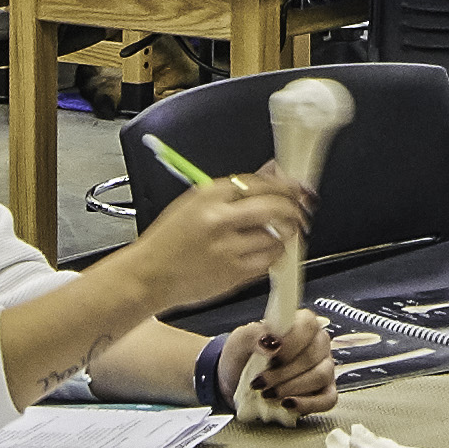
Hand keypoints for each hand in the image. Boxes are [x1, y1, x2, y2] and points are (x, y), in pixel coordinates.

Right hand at [129, 168, 308, 313]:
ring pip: (277, 236)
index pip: (259, 182)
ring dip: (286, 235)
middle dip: (294, 208)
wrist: (148, 276)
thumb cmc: (169, 241)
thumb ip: (234, 190)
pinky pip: (269, 261)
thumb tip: (271, 171)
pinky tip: (268, 252)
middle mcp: (219, 220)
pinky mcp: (234, 274)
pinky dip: (275, 255)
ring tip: (282, 234)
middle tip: (300, 210)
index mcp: (208, 196)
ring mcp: (228, 248)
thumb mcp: (194, 204)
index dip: (284, 185)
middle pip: (274, 206)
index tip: (295, 188)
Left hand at [232, 307, 342, 422]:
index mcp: (300, 325)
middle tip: (262, 381)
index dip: (292, 341)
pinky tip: (287, 404)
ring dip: (291, 387)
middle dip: (284, 372)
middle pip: (314, 354)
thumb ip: (253, 335)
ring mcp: (324, 369)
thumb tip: (271, 343)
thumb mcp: (239, 341)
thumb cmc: (242, 360)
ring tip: (269, 393)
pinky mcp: (325, 394)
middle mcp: (316, 345)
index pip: (308, 324)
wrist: (237, 385)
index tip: (273, 355)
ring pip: (320, 376)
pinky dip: (307, 404)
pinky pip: (328, 400)